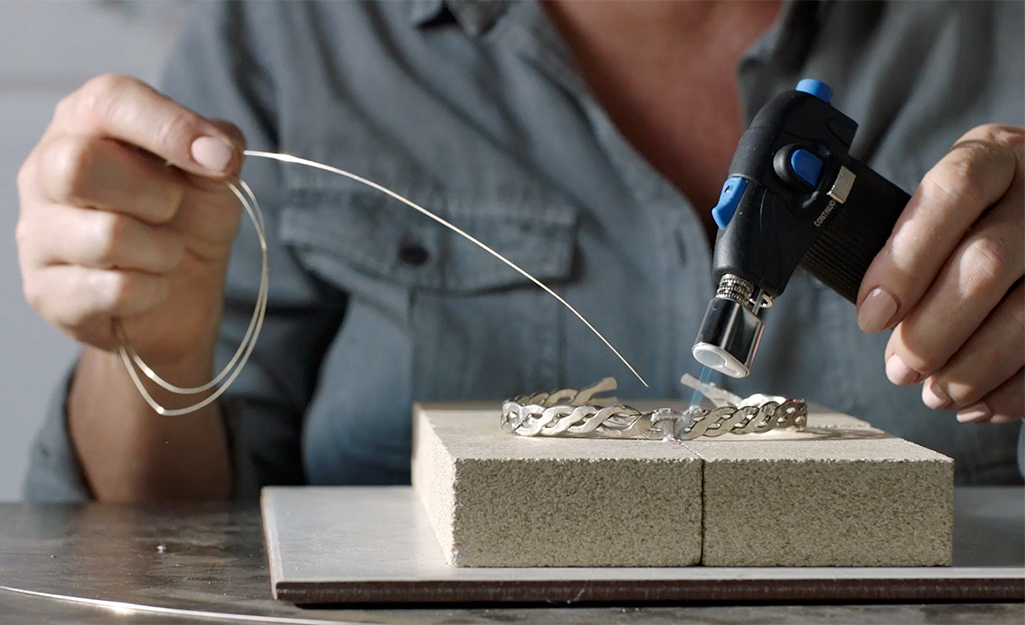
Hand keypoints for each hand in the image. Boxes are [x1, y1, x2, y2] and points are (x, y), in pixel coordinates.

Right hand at [16, 74, 245, 367]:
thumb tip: (218, 148)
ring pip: (106, 237)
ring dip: (163, 251)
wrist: (180, 300)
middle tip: (173, 209)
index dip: (168, 125)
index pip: (108, 100)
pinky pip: (112, 290)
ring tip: (165, 253)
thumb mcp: (216, 179)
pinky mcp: (44, 292)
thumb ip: (220, 148)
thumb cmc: (188, 223)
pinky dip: (152, 290)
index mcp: (84, 125)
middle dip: (156, 195)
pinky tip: (149, 287)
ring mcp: (37, 234)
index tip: (219, 158)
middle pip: (79, 165)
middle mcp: (45, 172)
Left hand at [857, 124, 1023, 424]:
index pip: (952, 193)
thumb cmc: (987, 210)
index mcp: (996, 155)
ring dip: (973, 370)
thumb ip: (914, 242)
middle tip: (900, 369)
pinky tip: (981, 404)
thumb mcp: (952, 201)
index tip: (872, 315)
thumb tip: (877, 313)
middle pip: (986, 264)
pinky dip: (1014, 390)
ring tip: (937, 393)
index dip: (905, 259)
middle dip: (933, 332)